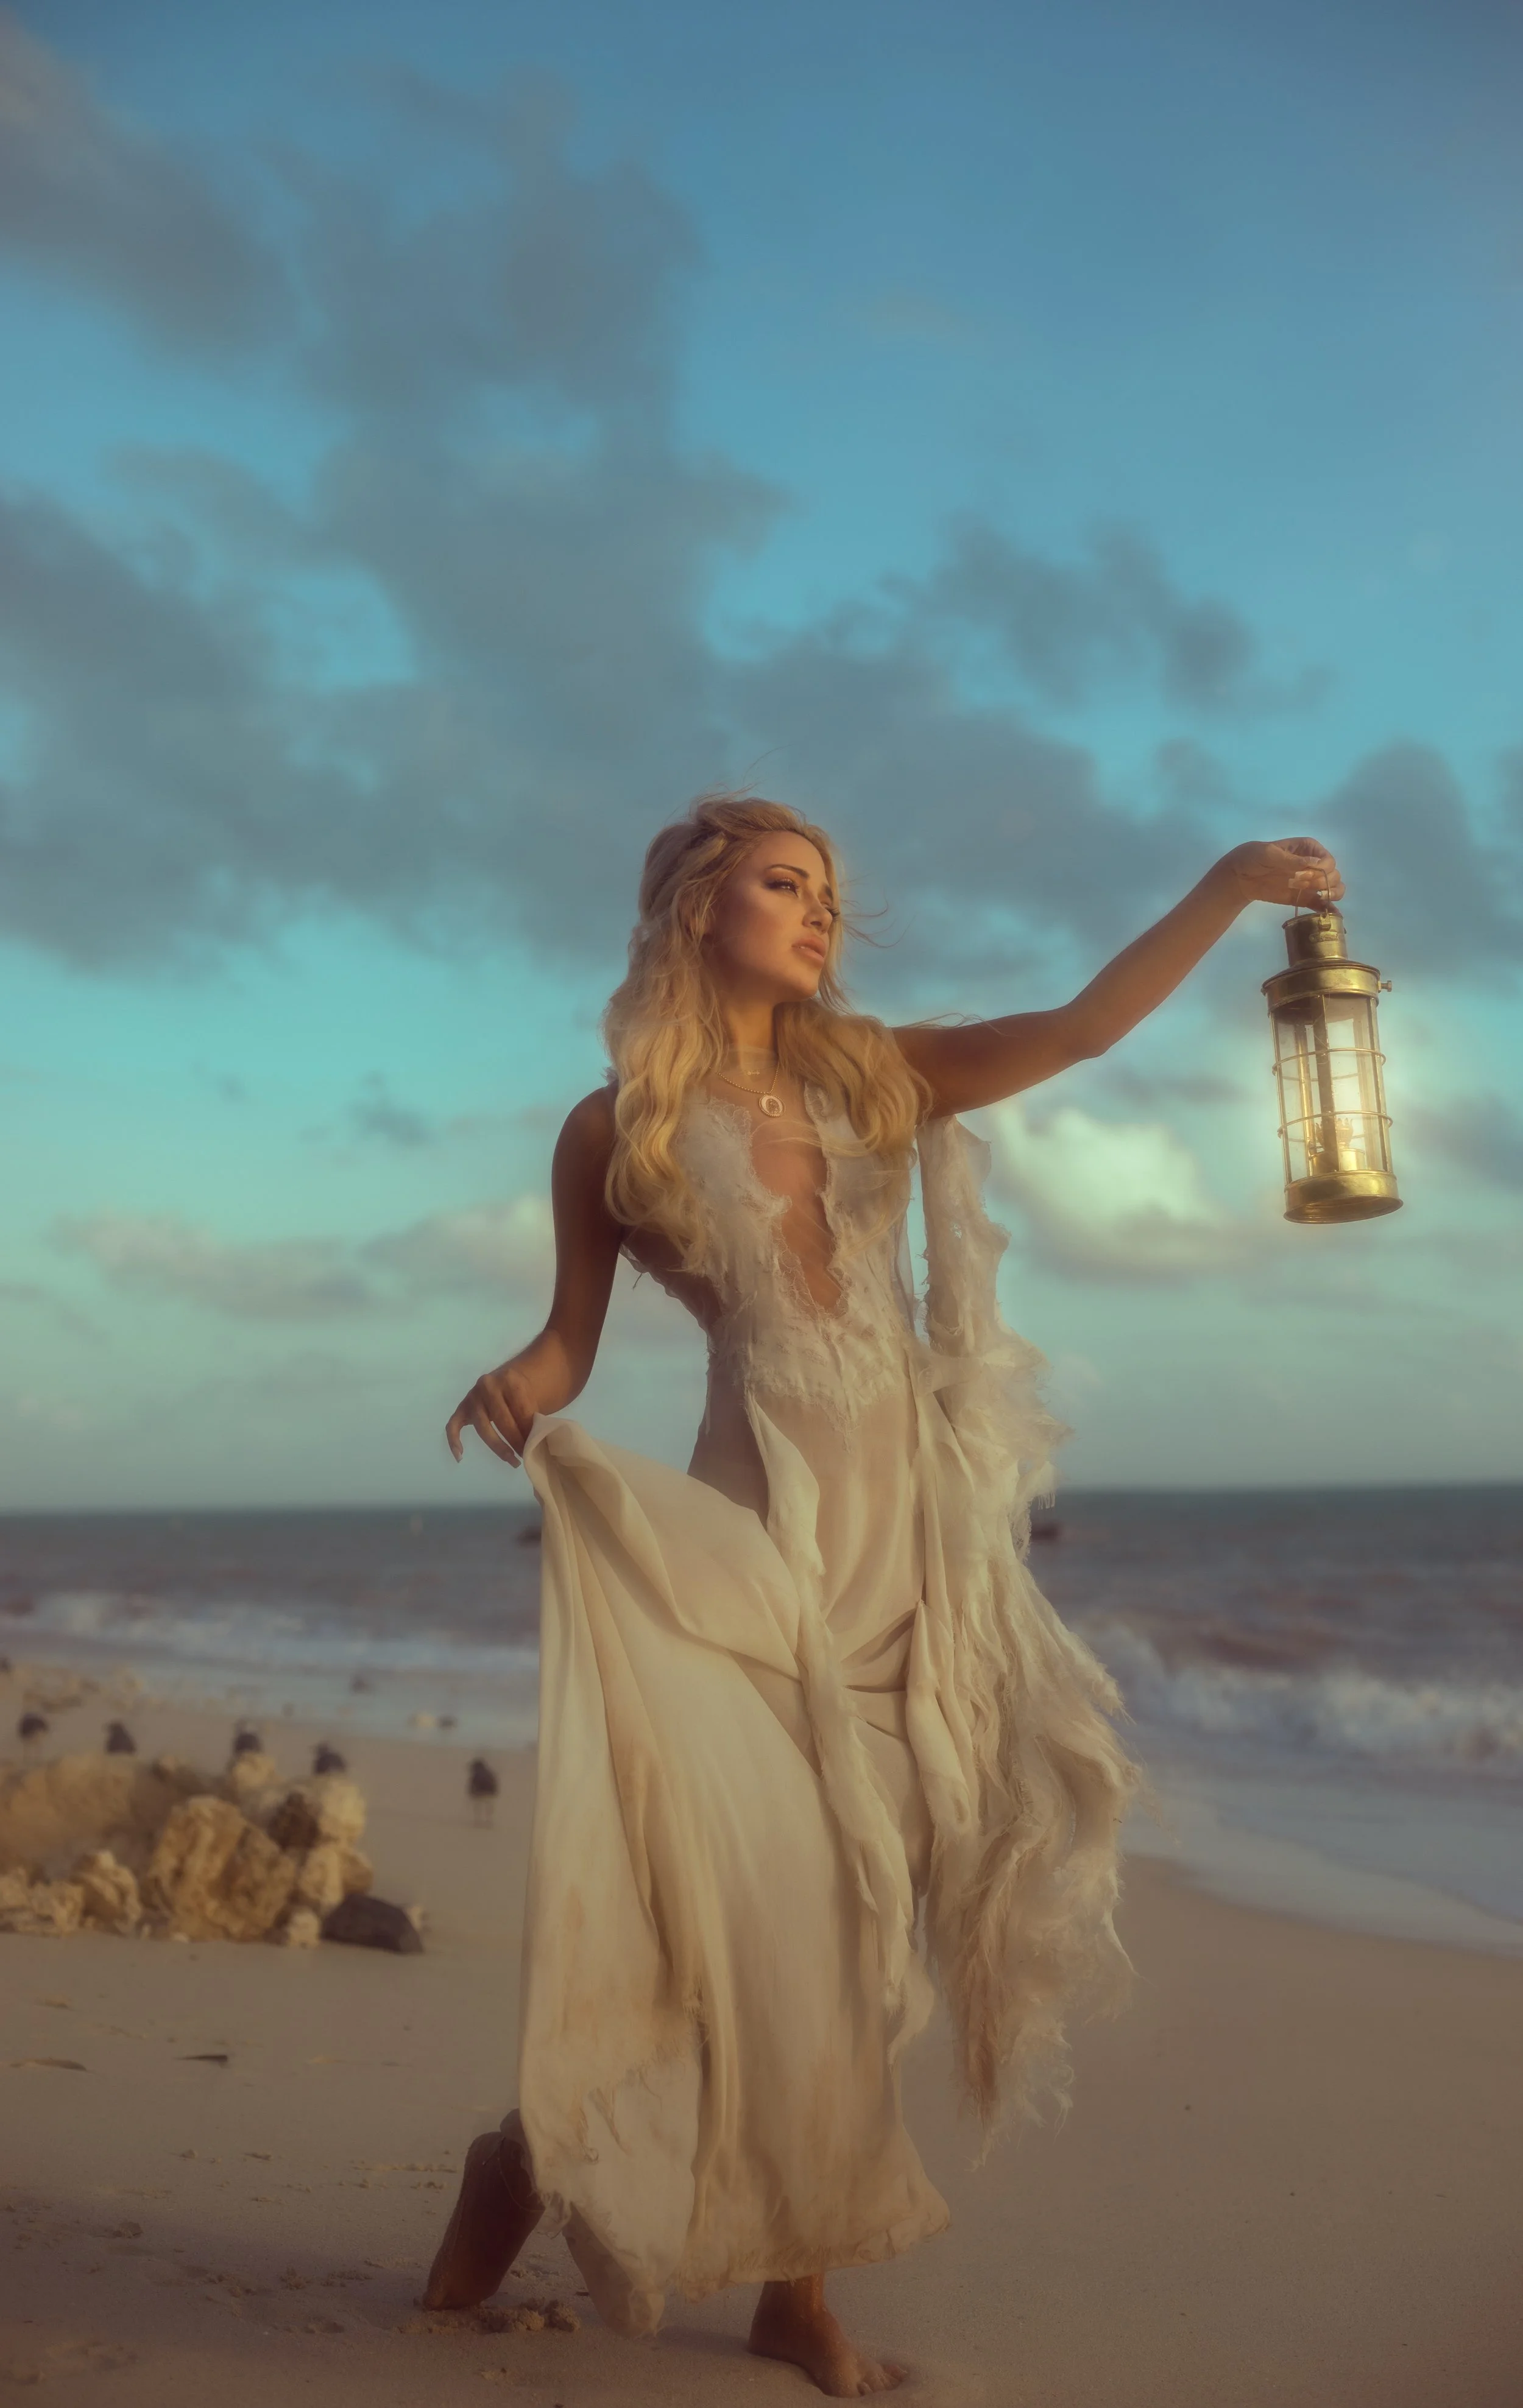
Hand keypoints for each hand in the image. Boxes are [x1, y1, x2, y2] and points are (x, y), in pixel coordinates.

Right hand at [446, 1360, 537, 1467]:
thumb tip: (536, 1443)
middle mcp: (488, 1385)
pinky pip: (453, 1425)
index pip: (520, 1410)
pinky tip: (460, 1456)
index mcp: (509, 1380)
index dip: (529, 1430)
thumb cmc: (522, 1393)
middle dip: (516, 1441)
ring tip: (511, 1460)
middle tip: (525, 1456)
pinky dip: (454, 1440)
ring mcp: (473, 1396)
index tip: (536, 1445)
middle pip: (502, 1419)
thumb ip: (533, 1415)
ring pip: (482, 1427)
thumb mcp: (531, 1396)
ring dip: (497, 1447)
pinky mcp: (462, 1407)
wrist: (506, 1379)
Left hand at [1221, 838, 1343, 909]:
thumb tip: (1315, 863)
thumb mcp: (1268, 853)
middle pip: (1334, 873)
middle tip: (1307, 885)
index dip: (1323, 868)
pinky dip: (1329, 909)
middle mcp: (1314, 864)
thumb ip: (1290, 860)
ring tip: (1321, 897)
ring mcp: (1310, 882)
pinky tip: (1332, 915)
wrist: (1240, 876)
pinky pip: (1321, 904)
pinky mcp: (1304, 898)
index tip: (1307, 875)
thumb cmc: (1253, 857)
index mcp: (1308, 848)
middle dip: (1326, 881)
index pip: (1328, 859)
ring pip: (1334, 887)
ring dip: (1332, 893)